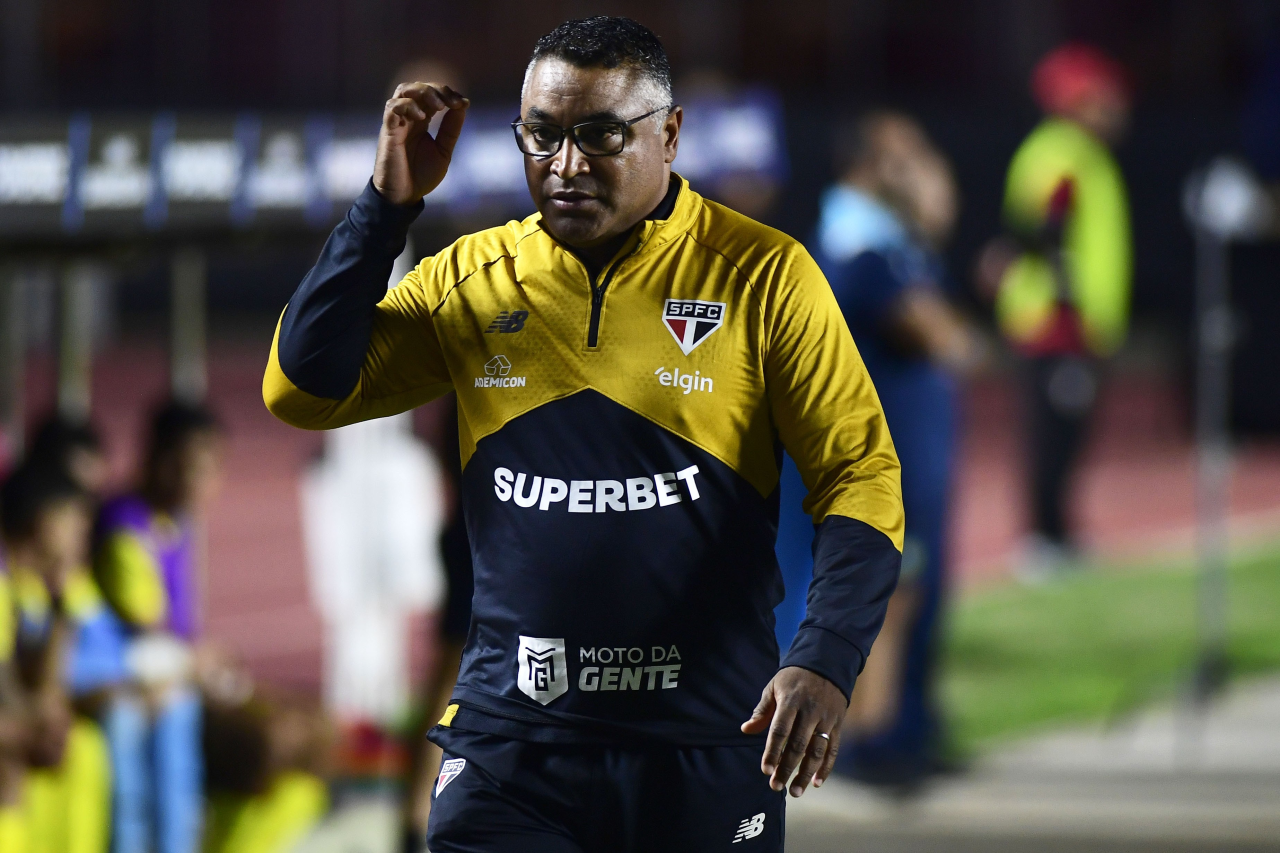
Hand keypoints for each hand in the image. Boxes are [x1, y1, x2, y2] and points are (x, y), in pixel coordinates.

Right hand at [375, 82, 468, 205]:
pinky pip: (392, 108)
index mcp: (421, 120)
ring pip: (403, 91)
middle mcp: (408, 117)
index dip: (448, 93)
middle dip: (438, 90)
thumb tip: (463, 105)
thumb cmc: (421, 175)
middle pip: (418, 87)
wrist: (403, 196)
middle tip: (453, 102)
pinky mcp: (388, 131)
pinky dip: (408, 106)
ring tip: (440, 106)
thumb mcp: (443, 150)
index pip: (432, 94)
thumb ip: (451, 129)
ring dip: (423, 92)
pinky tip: (423, 118)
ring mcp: (396, 122)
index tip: (464, 103)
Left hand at [741, 666, 845, 796]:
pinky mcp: (838, 724)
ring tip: (795, 791)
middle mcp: (810, 712)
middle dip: (786, 768)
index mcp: (791, 701)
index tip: (765, 770)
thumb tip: (746, 730)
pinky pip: (833, 749)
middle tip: (775, 786)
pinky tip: (817, 783)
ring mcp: (826, 719)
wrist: (827, 664)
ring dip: (806, 774)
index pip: (780, 730)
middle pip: (798, 745)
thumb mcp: (774, 686)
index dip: (772, 751)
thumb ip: (762, 710)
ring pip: (817, 751)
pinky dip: (826, 767)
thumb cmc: (794, 678)